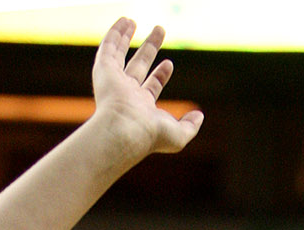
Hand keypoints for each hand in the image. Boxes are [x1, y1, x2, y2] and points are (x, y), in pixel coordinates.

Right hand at [92, 18, 203, 154]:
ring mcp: (114, 81)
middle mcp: (127, 94)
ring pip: (120, 54)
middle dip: (149, 48)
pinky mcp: (104, 70)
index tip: (169, 63)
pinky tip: (124, 22)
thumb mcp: (178, 135)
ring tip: (133, 21)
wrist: (124, 130)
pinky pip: (108, 47)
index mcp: (142, 108)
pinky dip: (115, 34)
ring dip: (126, 38)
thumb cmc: (150, 134)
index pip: (152, 86)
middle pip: (139, 65)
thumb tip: (199, 116)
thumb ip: (190, 126)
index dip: (161, 75)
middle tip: (160, 30)